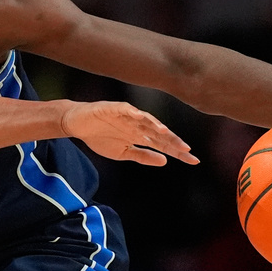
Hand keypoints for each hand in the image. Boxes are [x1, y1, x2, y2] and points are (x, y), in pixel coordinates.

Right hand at [62, 101, 198, 165]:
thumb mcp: (123, 153)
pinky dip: (133, 113)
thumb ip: (143, 156)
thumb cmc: (100, 136)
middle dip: (172, 141)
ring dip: (156, 126)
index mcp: (141, 135)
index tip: (193, 160)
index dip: (177, 152)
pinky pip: (125, 110)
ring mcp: (127, 116)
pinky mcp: (113, 108)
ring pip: (145, 121)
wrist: (78, 124)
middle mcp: (138, 124)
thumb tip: (164, 161)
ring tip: (167, 134)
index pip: (163, 144)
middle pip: (159, 133)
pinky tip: (142, 118)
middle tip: (187, 150)